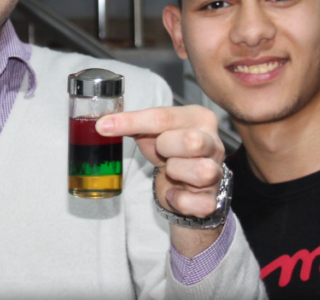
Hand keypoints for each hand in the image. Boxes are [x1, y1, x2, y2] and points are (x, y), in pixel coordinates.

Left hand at [96, 105, 224, 256]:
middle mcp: (214, 142)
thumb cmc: (168, 151)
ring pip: (201, 171)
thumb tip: (103, 122)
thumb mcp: (151, 132)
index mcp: (199, 118)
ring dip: (177, 172)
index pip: (163, 117)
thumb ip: (132, 123)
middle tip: (161, 152)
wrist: (183, 184)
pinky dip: (181, 201)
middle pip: (190, 141)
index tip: (104, 126)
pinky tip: (175, 193)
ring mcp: (216, 172)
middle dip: (166, 148)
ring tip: (171, 171)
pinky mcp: (212, 199)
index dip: (131, 121)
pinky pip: (199, 203)